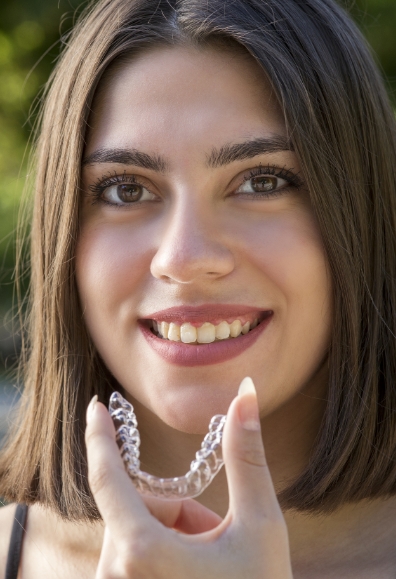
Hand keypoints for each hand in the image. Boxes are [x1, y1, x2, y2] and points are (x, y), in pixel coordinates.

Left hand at [85, 378, 292, 577]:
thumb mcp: (260, 526)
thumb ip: (246, 455)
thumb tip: (245, 394)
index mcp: (142, 553)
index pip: (107, 477)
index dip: (101, 436)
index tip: (95, 407)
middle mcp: (117, 574)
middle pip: (141, 506)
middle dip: (181, 509)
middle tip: (216, 535)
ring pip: (139, 530)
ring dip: (176, 532)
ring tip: (210, 560)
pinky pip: (134, 555)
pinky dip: (163, 551)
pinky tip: (194, 574)